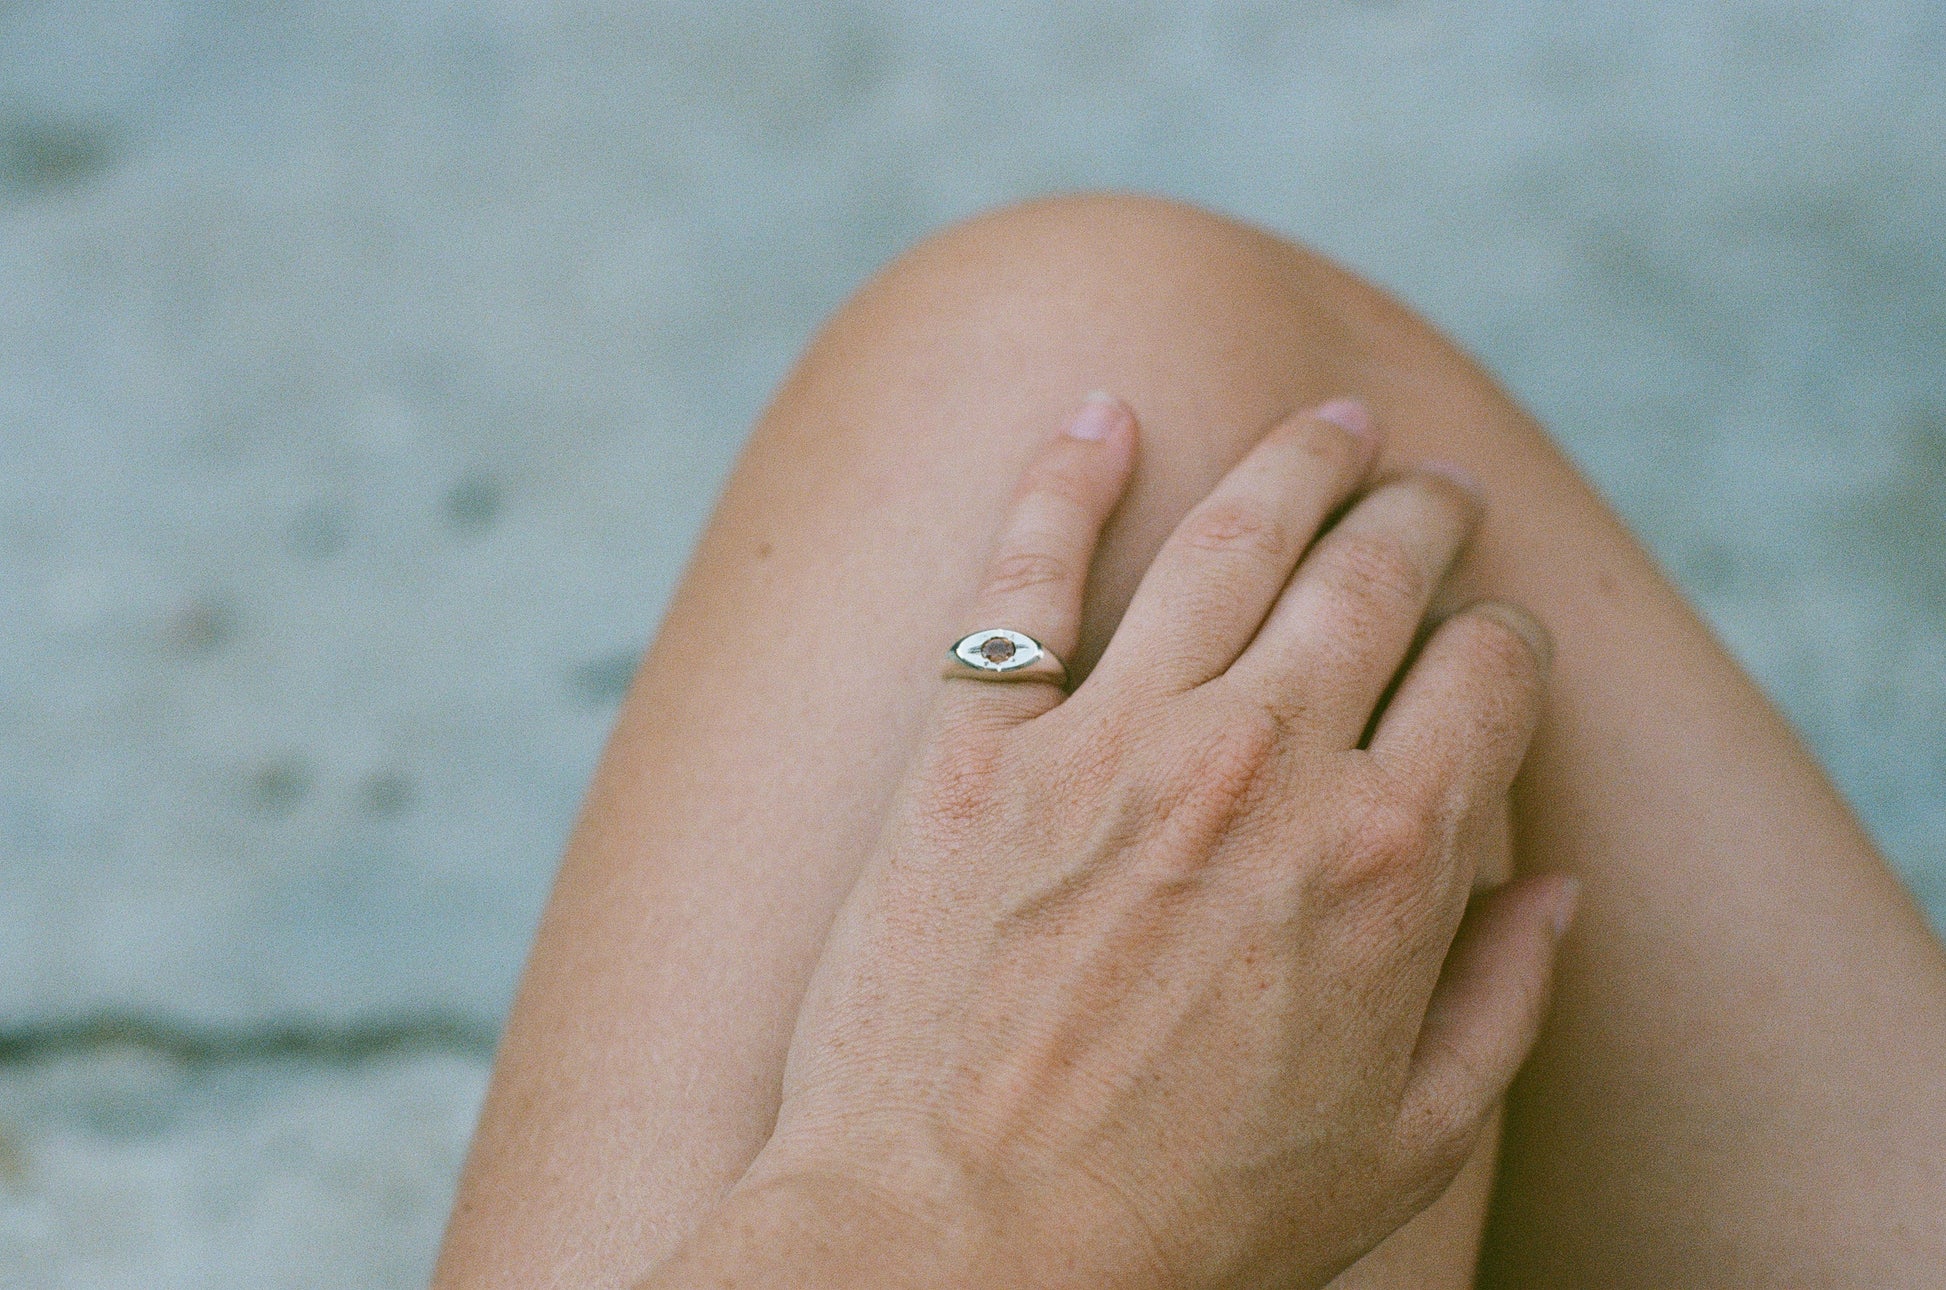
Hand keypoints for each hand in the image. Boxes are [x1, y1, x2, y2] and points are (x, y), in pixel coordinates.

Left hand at [655, 396, 1575, 1288]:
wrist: (957, 1253)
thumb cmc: (1188, 1225)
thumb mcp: (1404, 1150)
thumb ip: (1501, 1000)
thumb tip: (1553, 883)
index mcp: (1388, 858)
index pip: (1488, 679)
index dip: (1506, 647)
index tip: (1492, 646)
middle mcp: (1261, 765)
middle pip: (1374, 577)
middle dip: (1423, 517)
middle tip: (1432, 490)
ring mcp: (1109, 742)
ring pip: (1227, 540)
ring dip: (1296, 460)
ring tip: (1331, 421)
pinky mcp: (973, 749)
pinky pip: (1022, 576)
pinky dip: (1063, 480)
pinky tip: (1102, 413)